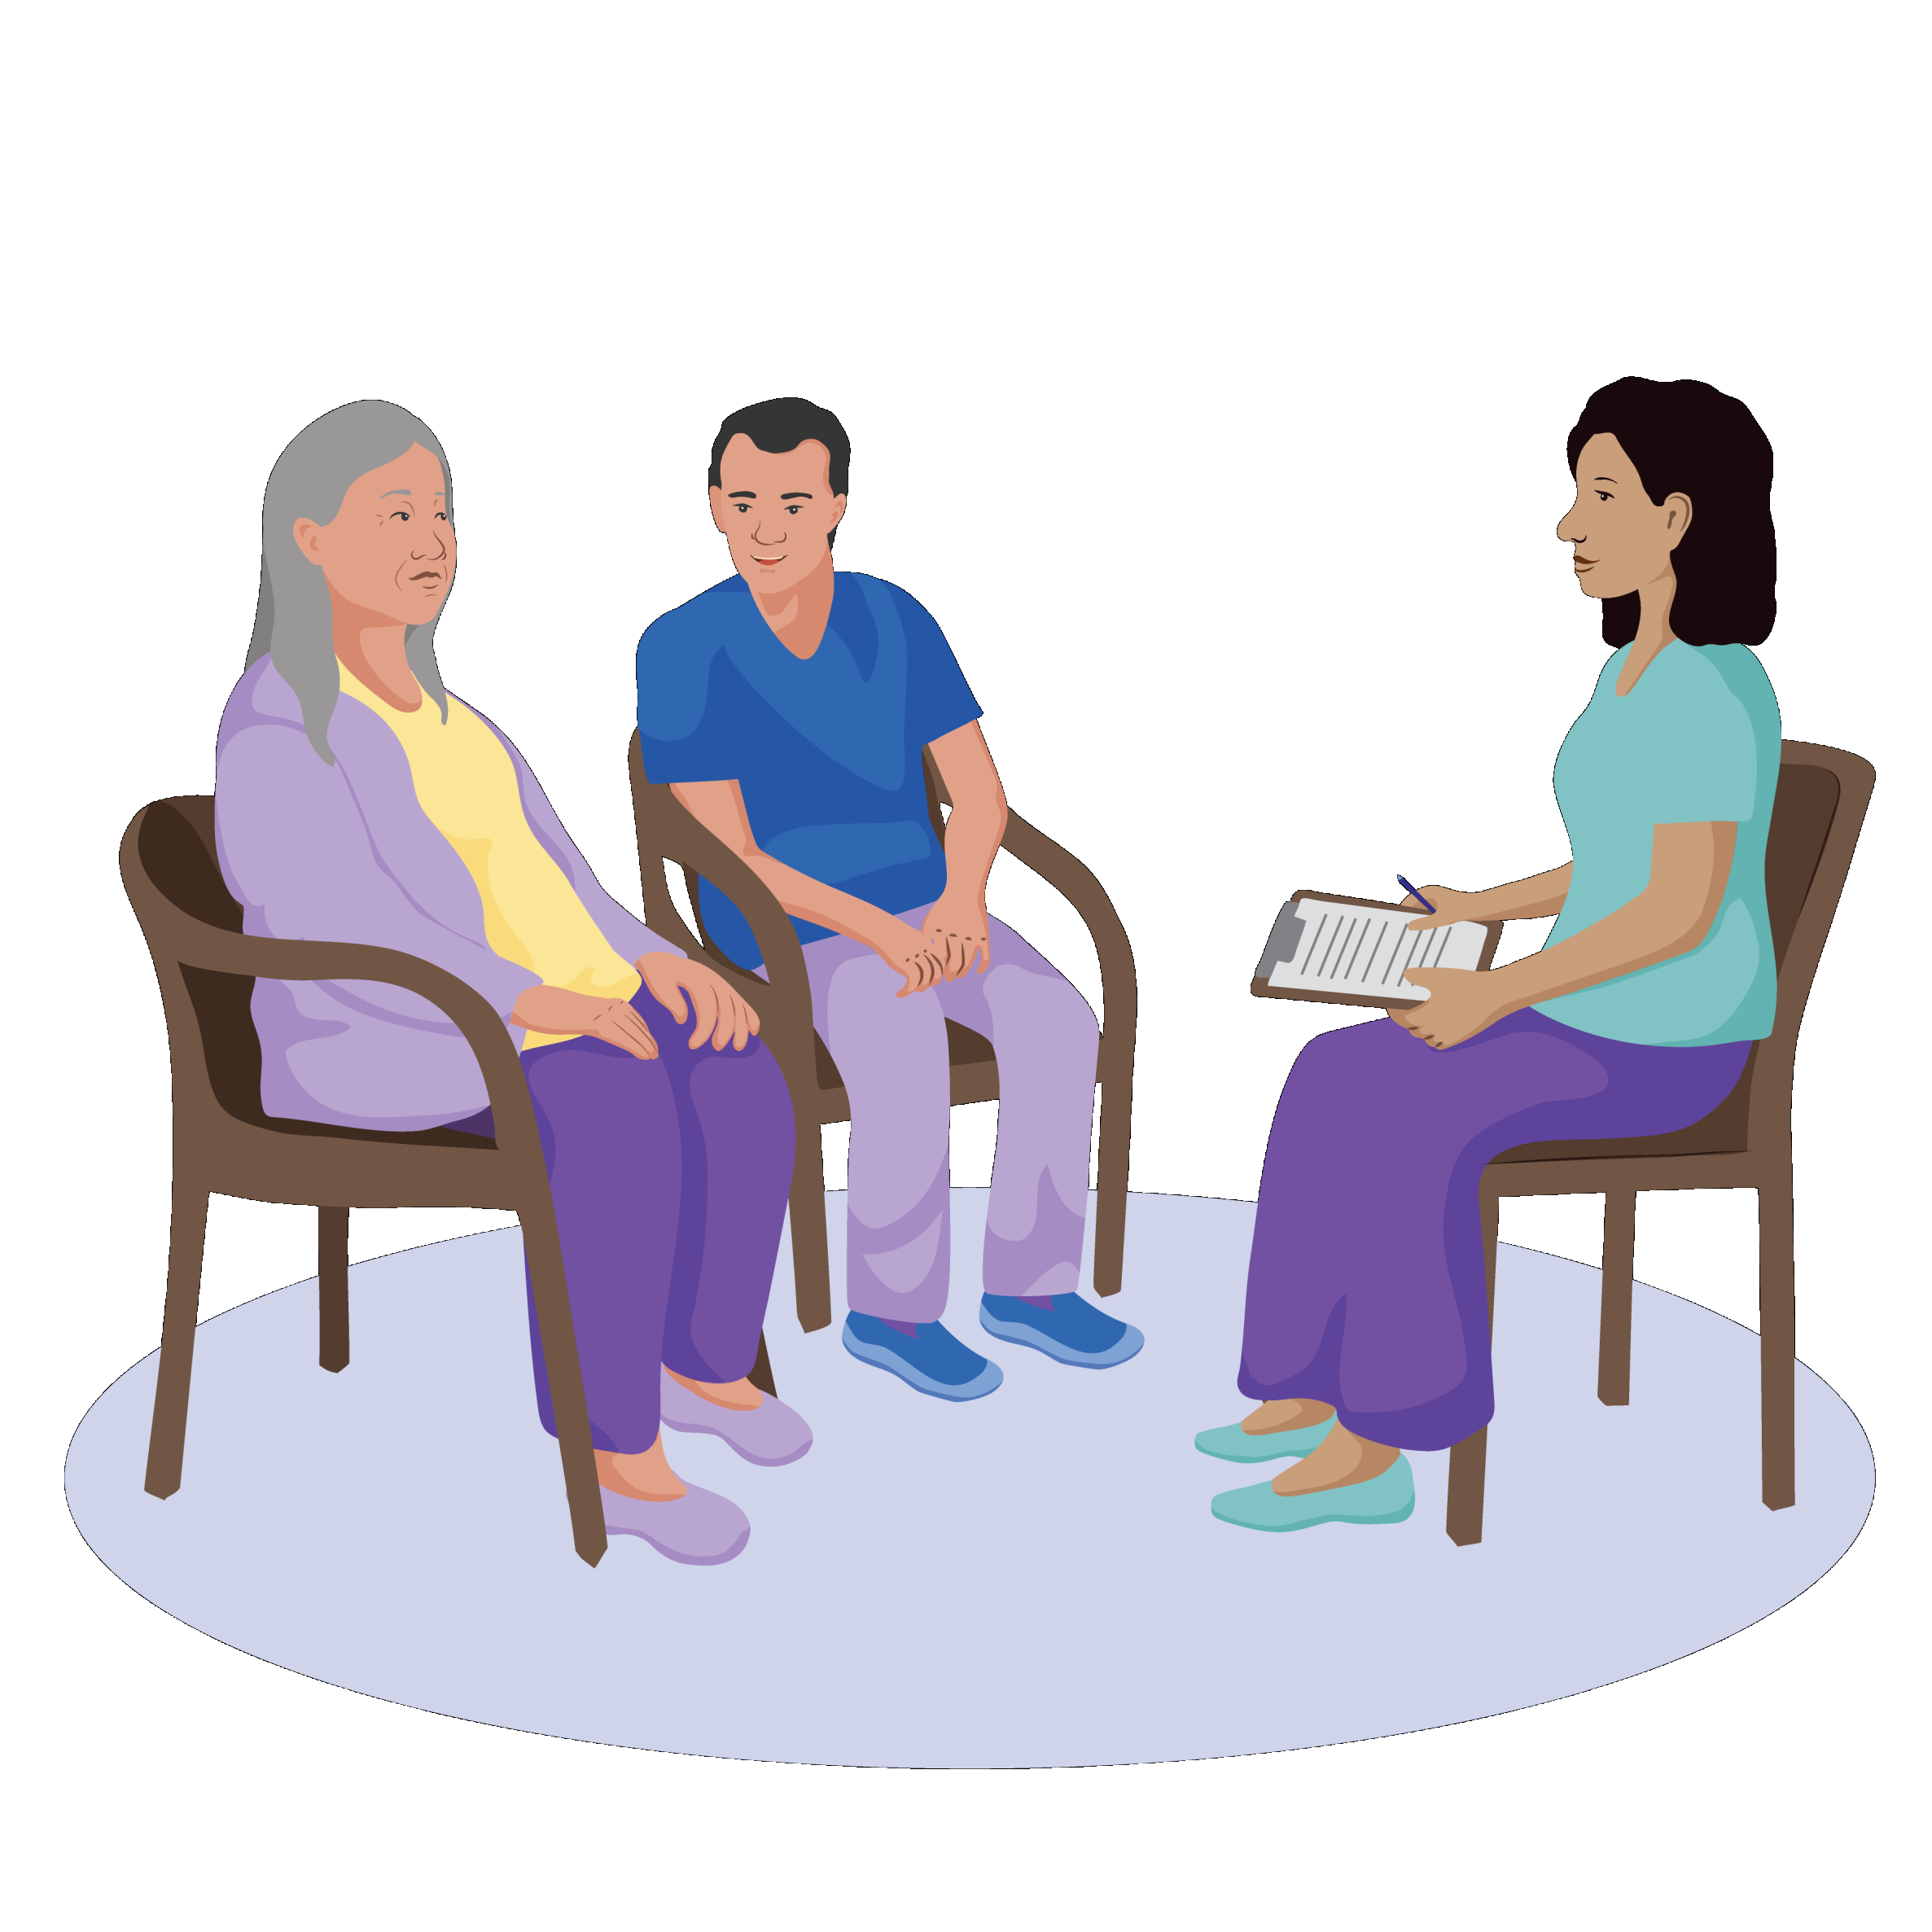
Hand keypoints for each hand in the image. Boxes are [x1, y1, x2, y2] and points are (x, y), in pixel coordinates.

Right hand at [510, 986, 658, 1059]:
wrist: (552, 1007)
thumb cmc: (570, 1011)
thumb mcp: (592, 1012)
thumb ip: (605, 1018)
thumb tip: (613, 1028)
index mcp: (614, 1001)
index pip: (635, 1017)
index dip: (645, 1030)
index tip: (652, 1041)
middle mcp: (613, 1006)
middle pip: (636, 1025)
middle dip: (648, 1039)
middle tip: (656, 1052)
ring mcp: (607, 1015)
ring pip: (632, 1033)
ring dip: (644, 1046)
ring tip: (652, 1056)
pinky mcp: (600, 1026)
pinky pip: (622, 1039)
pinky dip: (634, 1048)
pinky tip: (642, 1056)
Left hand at [637, 952, 760, 1049]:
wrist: (664, 960)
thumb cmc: (659, 975)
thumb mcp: (658, 984)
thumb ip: (671, 1000)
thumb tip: (683, 1018)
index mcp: (696, 978)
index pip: (706, 1005)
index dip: (704, 1027)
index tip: (693, 1045)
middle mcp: (713, 979)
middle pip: (727, 1006)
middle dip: (726, 1029)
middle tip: (717, 1047)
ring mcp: (722, 983)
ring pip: (738, 1005)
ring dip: (741, 1027)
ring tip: (738, 1047)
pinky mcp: (725, 988)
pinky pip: (742, 1002)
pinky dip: (750, 1015)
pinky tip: (754, 1031)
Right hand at [867, 915, 946, 996]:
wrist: (881, 930)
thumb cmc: (894, 934)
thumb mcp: (911, 939)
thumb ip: (920, 949)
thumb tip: (923, 963)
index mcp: (928, 945)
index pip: (941, 963)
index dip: (937, 973)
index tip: (928, 979)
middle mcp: (924, 951)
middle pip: (936, 973)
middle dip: (930, 983)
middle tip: (920, 987)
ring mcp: (916, 958)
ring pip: (925, 979)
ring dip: (919, 989)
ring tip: (909, 990)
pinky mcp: (905, 963)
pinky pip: (913, 982)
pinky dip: (908, 991)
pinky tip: (900, 993)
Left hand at [921, 892, 990, 979]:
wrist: (963, 891)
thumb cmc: (944, 908)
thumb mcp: (931, 921)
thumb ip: (928, 938)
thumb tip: (928, 957)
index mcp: (942, 933)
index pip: (940, 958)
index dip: (939, 968)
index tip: (937, 972)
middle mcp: (957, 937)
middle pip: (954, 964)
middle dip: (950, 974)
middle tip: (948, 979)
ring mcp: (972, 937)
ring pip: (968, 963)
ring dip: (963, 972)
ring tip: (959, 975)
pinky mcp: (983, 937)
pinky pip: (985, 957)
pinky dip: (982, 966)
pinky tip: (978, 971)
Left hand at [1386, 968, 1508, 1049]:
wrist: (1493, 995)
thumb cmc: (1466, 985)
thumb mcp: (1440, 976)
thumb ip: (1419, 976)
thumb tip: (1406, 974)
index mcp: (1426, 1015)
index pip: (1404, 1020)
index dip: (1399, 1014)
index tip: (1398, 1008)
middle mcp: (1434, 1029)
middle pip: (1414, 1030)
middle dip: (1411, 1022)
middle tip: (1412, 1012)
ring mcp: (1446, 1036)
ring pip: (1427, 1039)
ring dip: (1423, 1032)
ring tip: (1425, 1020)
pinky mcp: (1458, 1039)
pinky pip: (1439, 1044)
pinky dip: (1436, 1039)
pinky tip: (1438, 1028)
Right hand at [1400, 885, 1485, 931]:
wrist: (1482, 907)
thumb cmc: (1464, 909)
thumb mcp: (1442, 918)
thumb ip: (1425, 923)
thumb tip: (1410, 927)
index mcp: (1428, 892)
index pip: (1408, 901)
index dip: (1402, 912)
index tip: (1396, 923)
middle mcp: (1431, 895)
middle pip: (1414, 907)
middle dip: (1410, 918)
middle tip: (1403, 932)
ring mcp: (1437, 901)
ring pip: (1422, 913)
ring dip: (1420, 922)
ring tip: (1414, 935)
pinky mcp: (1443, 908)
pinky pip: (1430, 916)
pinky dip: (1428, 923)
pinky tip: (1427, 933)